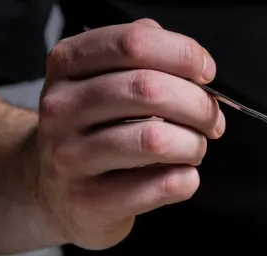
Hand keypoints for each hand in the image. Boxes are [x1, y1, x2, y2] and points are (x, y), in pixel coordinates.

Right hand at [35, 19, 224, 249]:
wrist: (54, 192)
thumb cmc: (94, 131)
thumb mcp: (103, 81)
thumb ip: (144, 57)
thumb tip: (193, 61)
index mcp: (68, 65)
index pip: (133, 43)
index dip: (184, 55)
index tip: (207, 72)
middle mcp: (62, 107)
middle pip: (149, 90)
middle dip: (199, 106)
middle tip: (212, 121)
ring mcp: (72, 157)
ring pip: (157, 140)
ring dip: (194, 145)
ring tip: (193, 150)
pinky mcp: (90, 201)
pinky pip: (161, 185)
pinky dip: (187, 179)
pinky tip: (182, 176)